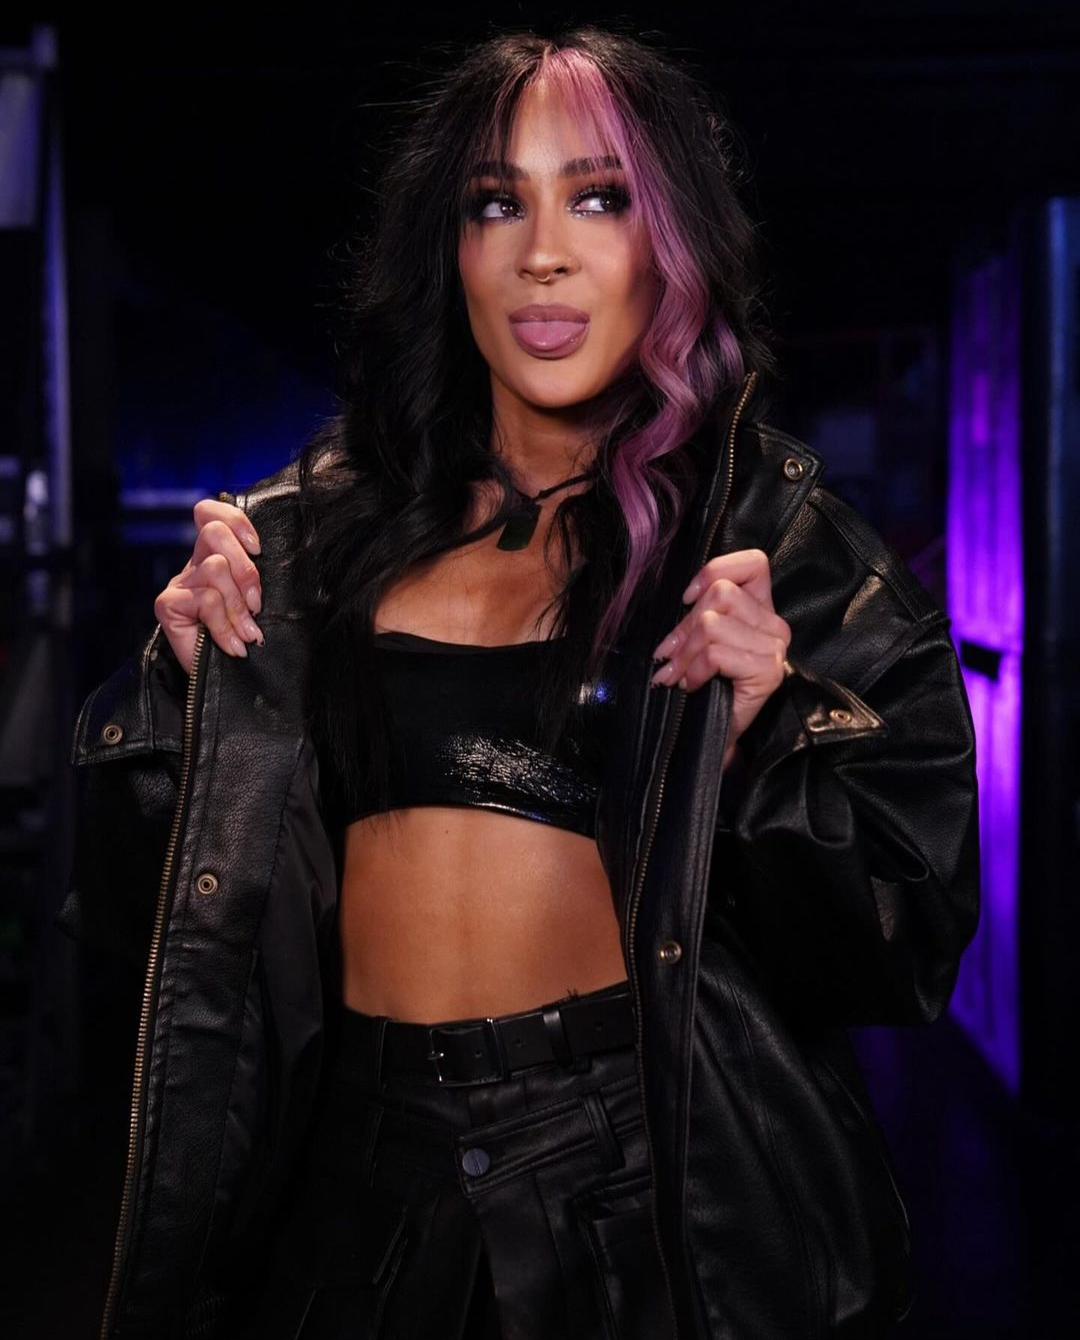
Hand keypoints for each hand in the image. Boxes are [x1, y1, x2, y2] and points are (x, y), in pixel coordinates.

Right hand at [153, 500, 263, 675]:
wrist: (218, 683)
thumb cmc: (244, 638)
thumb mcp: (255, 603)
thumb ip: (257, 579)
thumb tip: (276, 560)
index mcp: (215, 556)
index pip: (211, 513)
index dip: (235, 521)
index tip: (257, 549)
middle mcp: (194, 564)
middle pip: (215, 533)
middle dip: (246, 570)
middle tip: (257, 605)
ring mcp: (179, 584)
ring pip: (215, 568)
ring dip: (238, 606)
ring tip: (248, 633)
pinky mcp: (168, 606)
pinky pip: (206, 600)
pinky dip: (225, 626)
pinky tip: (233, 645)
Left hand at [649, 548, 790, 765]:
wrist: (717, 735)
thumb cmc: (707, 686)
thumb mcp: (701, 639)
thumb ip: (700, 612)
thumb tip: (683, 601)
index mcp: (761, 608)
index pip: (752, 563)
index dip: (714, 571)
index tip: (688, 599)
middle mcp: (775, 625)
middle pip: (721, 594)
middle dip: (685, 626)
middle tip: (669, 656)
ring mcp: (775, 648)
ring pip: (713, 623)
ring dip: (684, 652)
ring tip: (676, 673)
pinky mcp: (768, 671)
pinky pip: (716, 654)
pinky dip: (694, 670)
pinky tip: (691, 685)